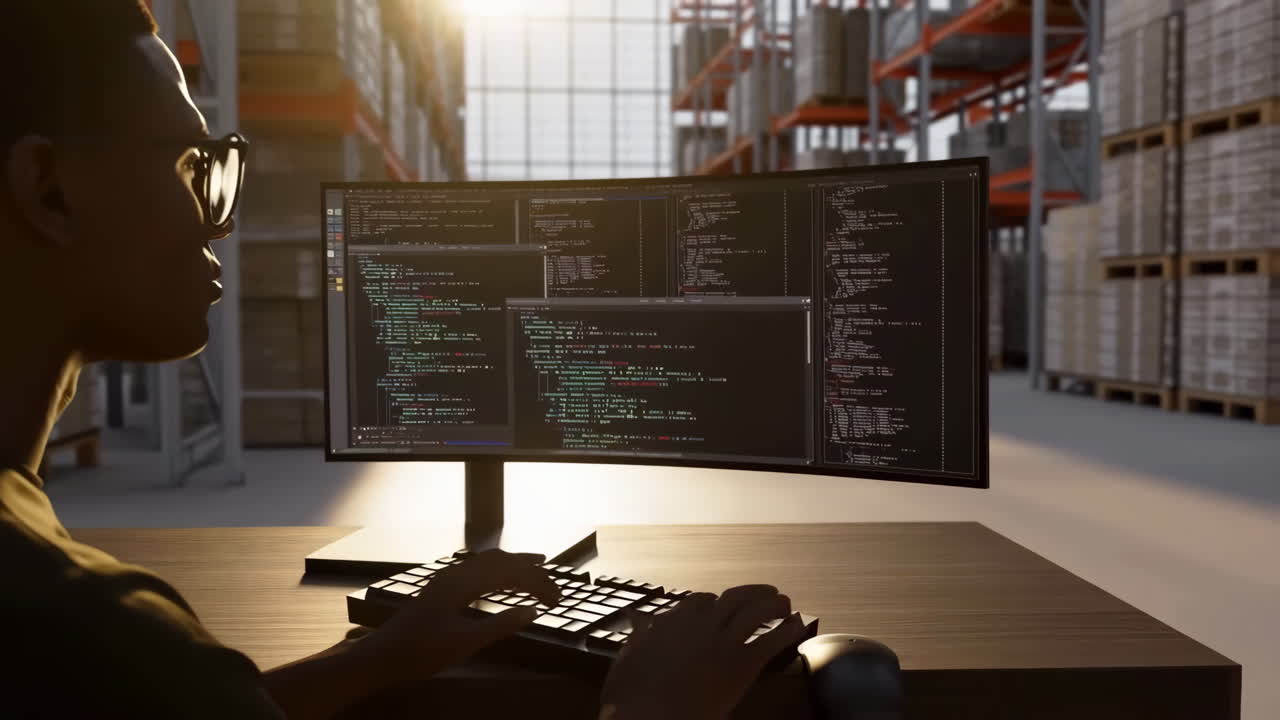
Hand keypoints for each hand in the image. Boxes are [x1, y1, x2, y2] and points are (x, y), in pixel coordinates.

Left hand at [356, 549, 560, 684]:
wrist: (381, 656)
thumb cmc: (422, 652)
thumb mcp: (466, 642)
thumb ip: (501, 625)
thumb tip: (533, 611)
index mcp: (463, 583)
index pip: (510, 573)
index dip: (537, 583)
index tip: (556, 598)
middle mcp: (456, 574)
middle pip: (500, 561)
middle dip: (529, 569)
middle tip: (553, 583)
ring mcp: (446, 580)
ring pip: (487, 562)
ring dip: (513, 565)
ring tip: (534, 569)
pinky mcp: (440, 589)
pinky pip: (476, 569)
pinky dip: (496, 571)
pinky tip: (499, 581)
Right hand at [600, 585, 806, 719]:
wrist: (654, 718)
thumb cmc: (633, 695)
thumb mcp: (628, 658)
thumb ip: (638, 636)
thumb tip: (637, 619)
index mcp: (674, 621)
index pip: (701, 600)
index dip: (717, 602)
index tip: (724, 606)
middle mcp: (702, 625)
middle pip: (735, 598)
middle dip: (754, 592)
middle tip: (768, 593)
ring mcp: (723, 643)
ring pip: (756, 612)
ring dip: (774, 603)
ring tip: (785, 603)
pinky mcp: (742, 666)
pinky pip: (770, 641)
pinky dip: (786, 630)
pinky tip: (797, 625)